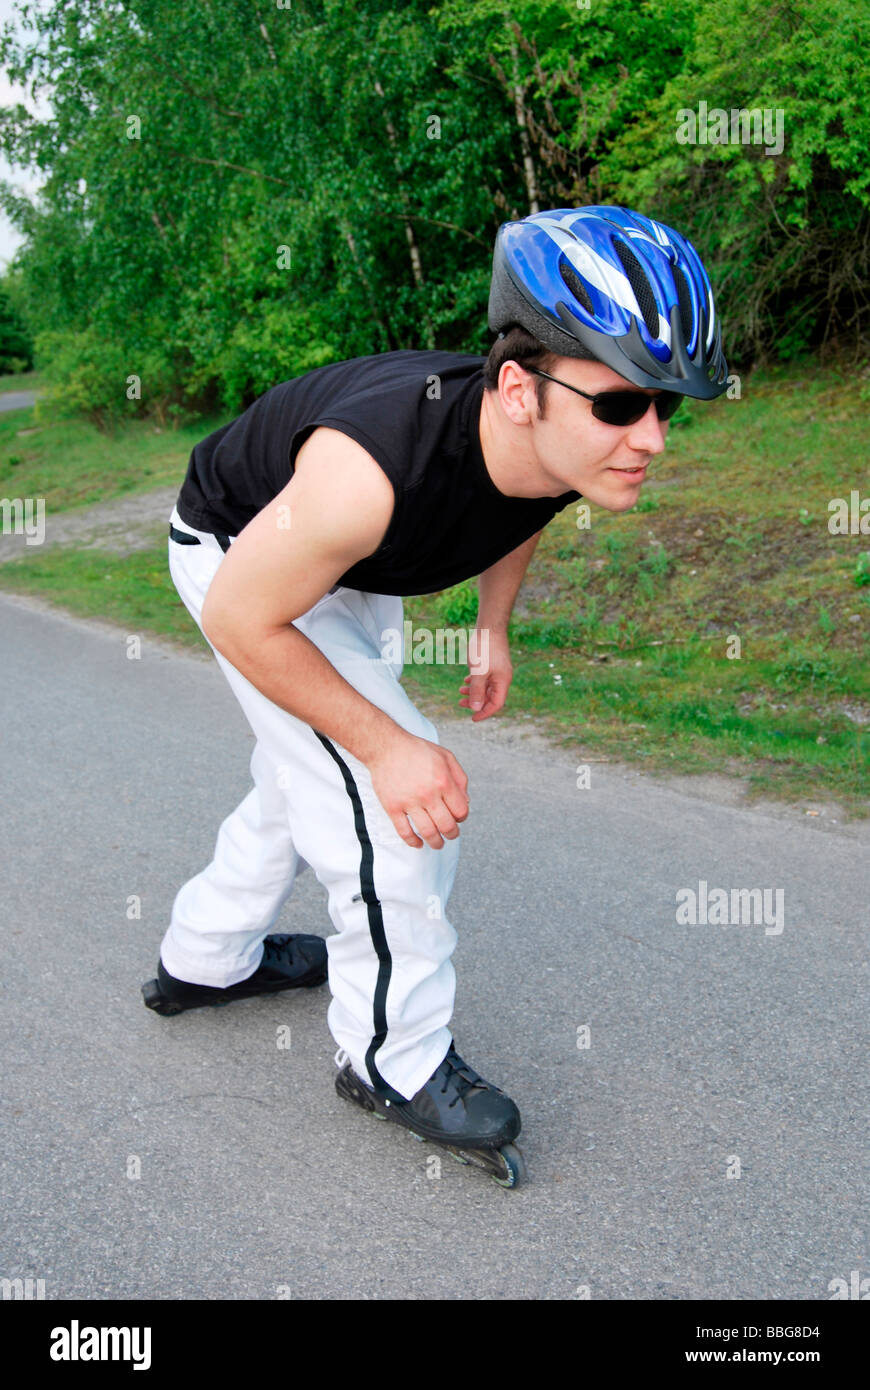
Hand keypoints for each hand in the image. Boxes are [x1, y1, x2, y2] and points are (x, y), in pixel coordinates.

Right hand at [368, 733, 469, 849]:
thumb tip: (466, 802)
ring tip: (437, 843)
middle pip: (447, 826)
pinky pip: (404, 832)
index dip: (462, 817)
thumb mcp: (446, 757)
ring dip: (436, 842)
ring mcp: (409, 802)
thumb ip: (460, 778)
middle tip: (450, 835)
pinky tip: (418, 843)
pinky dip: (413, 842)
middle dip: (452, 834)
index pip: (461, 811)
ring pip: (428, 833)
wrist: (386, 747)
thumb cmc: (417, 750)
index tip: (458, 818)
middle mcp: (428, 794)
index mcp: (443, 781)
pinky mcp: (392, 807)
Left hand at [458, 627, 511, 720]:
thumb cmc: (485, 649)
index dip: (484, 713)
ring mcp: (497, 670)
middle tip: (460, 703)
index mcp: (502, 682)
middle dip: (476, 702)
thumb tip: (475, 708)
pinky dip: (475, 681)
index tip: (472, 718)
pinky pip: (484, 678)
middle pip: (490, 697)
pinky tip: (466, 680)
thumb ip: (477, 691)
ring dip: (474, 691)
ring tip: (460, 691)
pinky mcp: (492, 663)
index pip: (496, 704)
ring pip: (486, 687)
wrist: (489, 627)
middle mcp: (502, 678)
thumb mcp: (478, 672)